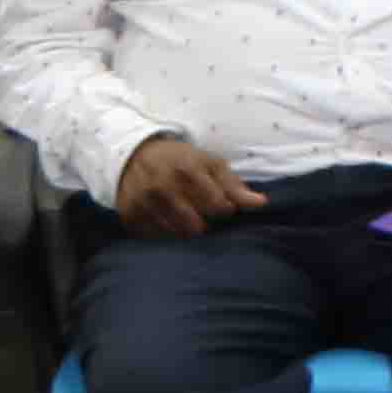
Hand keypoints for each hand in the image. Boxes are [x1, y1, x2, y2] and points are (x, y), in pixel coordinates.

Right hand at [111, 131, 256, 236]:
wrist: (133, 156)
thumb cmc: (180, 160)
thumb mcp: (209, 163)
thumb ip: (235, 185)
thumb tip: (261, 204)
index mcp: (187, 170)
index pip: (219, 207)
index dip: (224, 208)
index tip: (220, 202)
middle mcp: (163, 187)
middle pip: (198, 226)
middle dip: (204, 221)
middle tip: (198, 208)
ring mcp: (144, 203)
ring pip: (178, 234)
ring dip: (184, 228)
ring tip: (182, 211)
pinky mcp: (130, 216)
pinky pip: (157, 237)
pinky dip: (165, 230)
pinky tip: (164, 216)